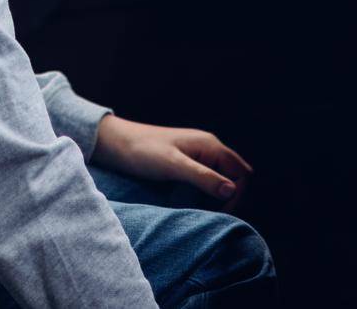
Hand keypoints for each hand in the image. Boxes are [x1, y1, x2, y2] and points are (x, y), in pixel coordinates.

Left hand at [93, 114, 253, 209]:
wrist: (115, 143)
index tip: (218, 211)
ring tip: (199, 208)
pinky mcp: (185, 163)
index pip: (241, 173)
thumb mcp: (173, 166)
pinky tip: (189, 201)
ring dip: (214, 196)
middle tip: (212, 213)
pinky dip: (202, 192)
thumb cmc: (142, 151)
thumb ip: (203, 177)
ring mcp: (196, 155)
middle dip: (228, 196)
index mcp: (209, 145)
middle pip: (235, 176)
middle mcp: (207, 148)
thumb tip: (231, 191)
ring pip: (220, 180)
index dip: (236, 194)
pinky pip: (205, 180)